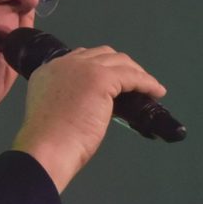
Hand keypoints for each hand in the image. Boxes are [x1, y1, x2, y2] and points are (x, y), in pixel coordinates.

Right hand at [10, 45, 166, 190]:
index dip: (100, 67)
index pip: (81, 58)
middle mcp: (64, 63)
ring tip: (149, 87)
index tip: (114, 80)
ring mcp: (83, 68)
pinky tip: (155, 92)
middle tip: (134, 83)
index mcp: (48, 71)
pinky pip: (132, 76)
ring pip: (119, 62)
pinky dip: (146, 82)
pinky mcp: (101, 78)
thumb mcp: (55, 111)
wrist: (47, 148)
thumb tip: (94, 103)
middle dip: (121, 66)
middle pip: (102, 54)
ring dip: (137, 73)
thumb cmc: (49, 142)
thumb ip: (70, 99)